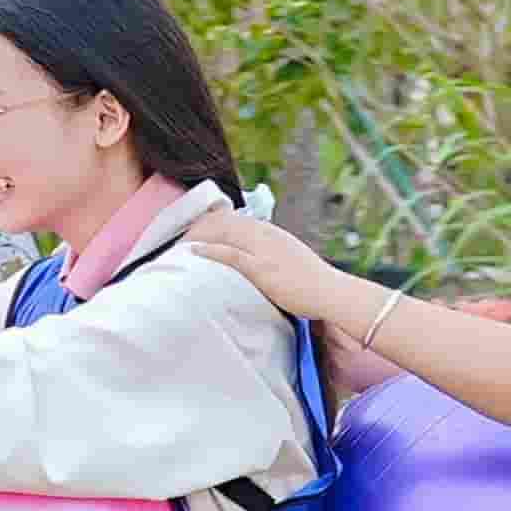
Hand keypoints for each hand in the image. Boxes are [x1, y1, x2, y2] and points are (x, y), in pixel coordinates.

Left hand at [178, 206, 345, 316]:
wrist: (330, 291)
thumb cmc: (313, 282)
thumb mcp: (290, 259)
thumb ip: (272, 255)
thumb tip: (257, 260)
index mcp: (272, 233)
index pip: (236, 219)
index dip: (213, 221)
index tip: (197, 227)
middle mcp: (266, 235)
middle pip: (225, 222)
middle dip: (201, 226)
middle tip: (181, 235)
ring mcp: (264, 250)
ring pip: (224, 233)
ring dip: (200, 235)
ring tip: (180, 242)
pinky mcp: (262, 268)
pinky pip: (230, 254)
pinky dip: (209, 250)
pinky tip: (193, 251)